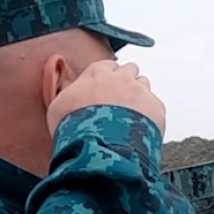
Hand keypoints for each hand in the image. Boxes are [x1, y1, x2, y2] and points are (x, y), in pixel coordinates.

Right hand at [47, 60, 165, 135]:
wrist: (99, 146)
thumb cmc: (73, 128)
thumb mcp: (57, 106)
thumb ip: (66, 92)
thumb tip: (67, 86)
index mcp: (97, 72)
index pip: (107, 66)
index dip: (107, 78)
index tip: (104, 89)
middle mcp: (122, 77)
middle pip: (129, 70)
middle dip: (126, 82)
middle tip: (119, 102)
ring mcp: (141, 91)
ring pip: (144, 84)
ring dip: (138, 96)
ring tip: (130, 116)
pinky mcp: (156, 108)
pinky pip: (155, 105)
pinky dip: (149, 114)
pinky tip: (139, 127)